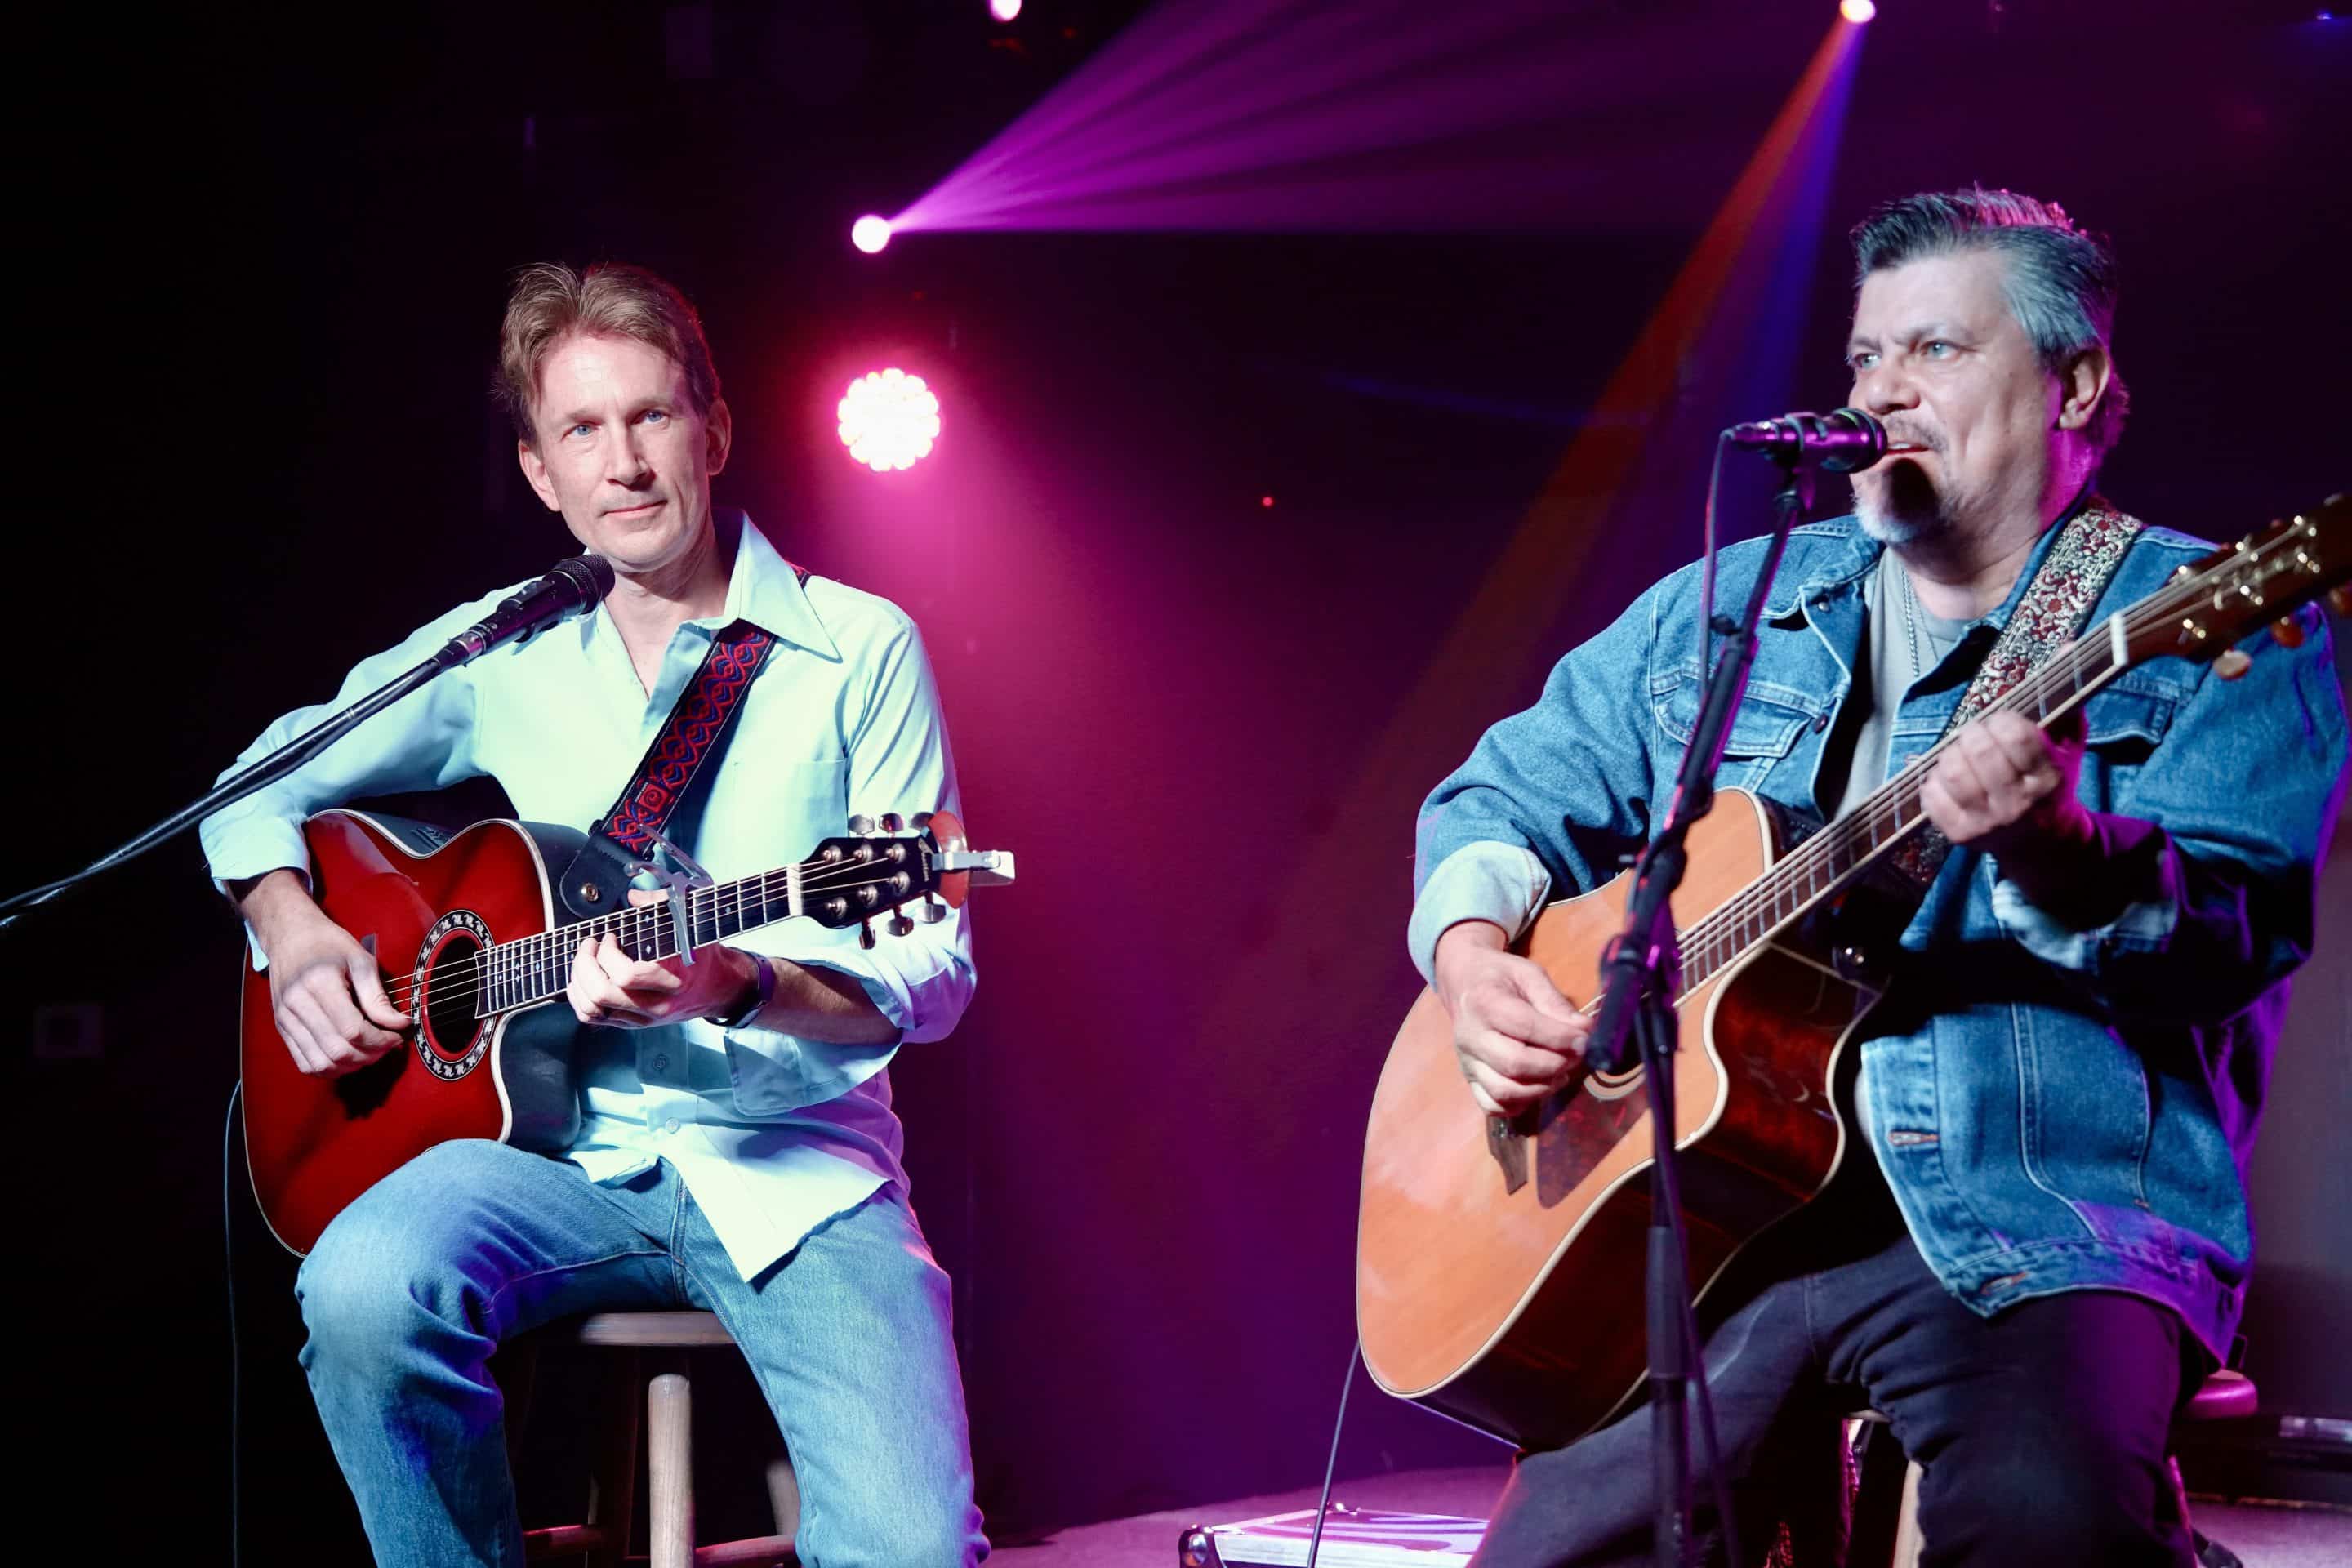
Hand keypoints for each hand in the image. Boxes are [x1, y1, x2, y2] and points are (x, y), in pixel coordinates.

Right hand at [260, 908, 411, 1077]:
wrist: (290, 936)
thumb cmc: (328, 944)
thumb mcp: (360, 960)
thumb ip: (377, 997)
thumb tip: (400, 1024)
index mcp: (319, 984)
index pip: (353, 1030)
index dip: (381, 1040)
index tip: (397, 1035)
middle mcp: (297, 1005)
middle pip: (338, 1051)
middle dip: (370, 1055)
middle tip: (387, 1045)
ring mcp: (286, 1019)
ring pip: (321, 1064)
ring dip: (351, 1066)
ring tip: (370, 1052)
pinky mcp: (282, 1028)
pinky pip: (305, 1063)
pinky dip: (330, 1069)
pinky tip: (348, 1057)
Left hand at [566, 889, 755, 1027]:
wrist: (718, 988)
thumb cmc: (704, 956)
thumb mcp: (691, 923)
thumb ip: (663, 905)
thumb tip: (634, 897)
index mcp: (674, 980)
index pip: (627, 976)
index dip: (608, 954)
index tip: (610, 936)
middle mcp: (657, 1005)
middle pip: (602, 994)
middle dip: (585, 964)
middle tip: (590, 946)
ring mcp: (643, 1018)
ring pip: (593, 1009)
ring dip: (578, 981)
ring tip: (584, 961)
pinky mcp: (633, 1023)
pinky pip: (593, 1018)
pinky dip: (579, 999)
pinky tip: (581, 981)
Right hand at [1432, 921, 1590, 1116]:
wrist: (1464, 984)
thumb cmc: (1501, 977)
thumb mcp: (1530, 975)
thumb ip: (1555, 1003)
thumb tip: (1584, 1031)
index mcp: (1484, 1002)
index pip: (1525, 1027)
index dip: (1560, 1037)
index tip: (1584, 1039)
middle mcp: (1471, 1036)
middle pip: (1514, 1064)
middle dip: (1554, 1065)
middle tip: (1575, 1057)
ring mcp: (1467, 1062)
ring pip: (1503, 1091)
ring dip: (1541, 1088)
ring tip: (1560, 1073)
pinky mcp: (1469, 1080)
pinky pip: (1492, 1106)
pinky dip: (1519, 1105)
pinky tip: (1537, 1086)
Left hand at [1920, 708, 2092, 866]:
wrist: (2045, 845)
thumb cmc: (2053, 790)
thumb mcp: (2070, 754)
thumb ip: (2067, 716)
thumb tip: (2063, 673)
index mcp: (2047, 779)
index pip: (2016, 736)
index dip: (2002, 719)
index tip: (2000, 720)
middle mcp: (2017, 803)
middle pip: (1979, 750)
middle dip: (1973, 732)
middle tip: (1975, 734)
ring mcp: (1986, 822)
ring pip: (1951, 771)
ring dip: (1950, 753)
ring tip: (1960, 753)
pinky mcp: (1960, 835)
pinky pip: (1932, 796)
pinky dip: (1934, 779)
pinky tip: (1948, 778)